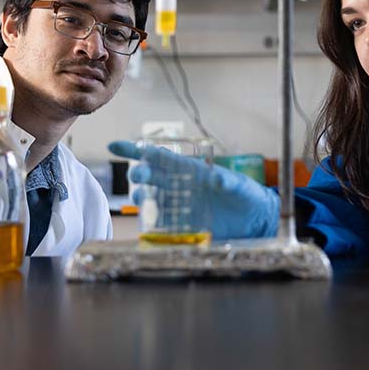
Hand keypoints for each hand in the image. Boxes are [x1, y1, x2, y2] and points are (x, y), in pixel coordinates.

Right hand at [108, 140, 278, 239]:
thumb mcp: (238, 185)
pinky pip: (160, 220)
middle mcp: (180, 185)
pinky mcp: (182, 224)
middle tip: (138, 176)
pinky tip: (147, 219)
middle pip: (150, 176)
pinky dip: (151, 220)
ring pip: (150, 197)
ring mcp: (179, 204)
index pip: (158, 156)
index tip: (114, 145)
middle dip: (139, 173)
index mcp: (189, 169)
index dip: (135, 150)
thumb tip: (216, 176)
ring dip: (141, 195)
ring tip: (141, 197)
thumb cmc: (246, 196)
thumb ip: (227, 181)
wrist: (253, 220)